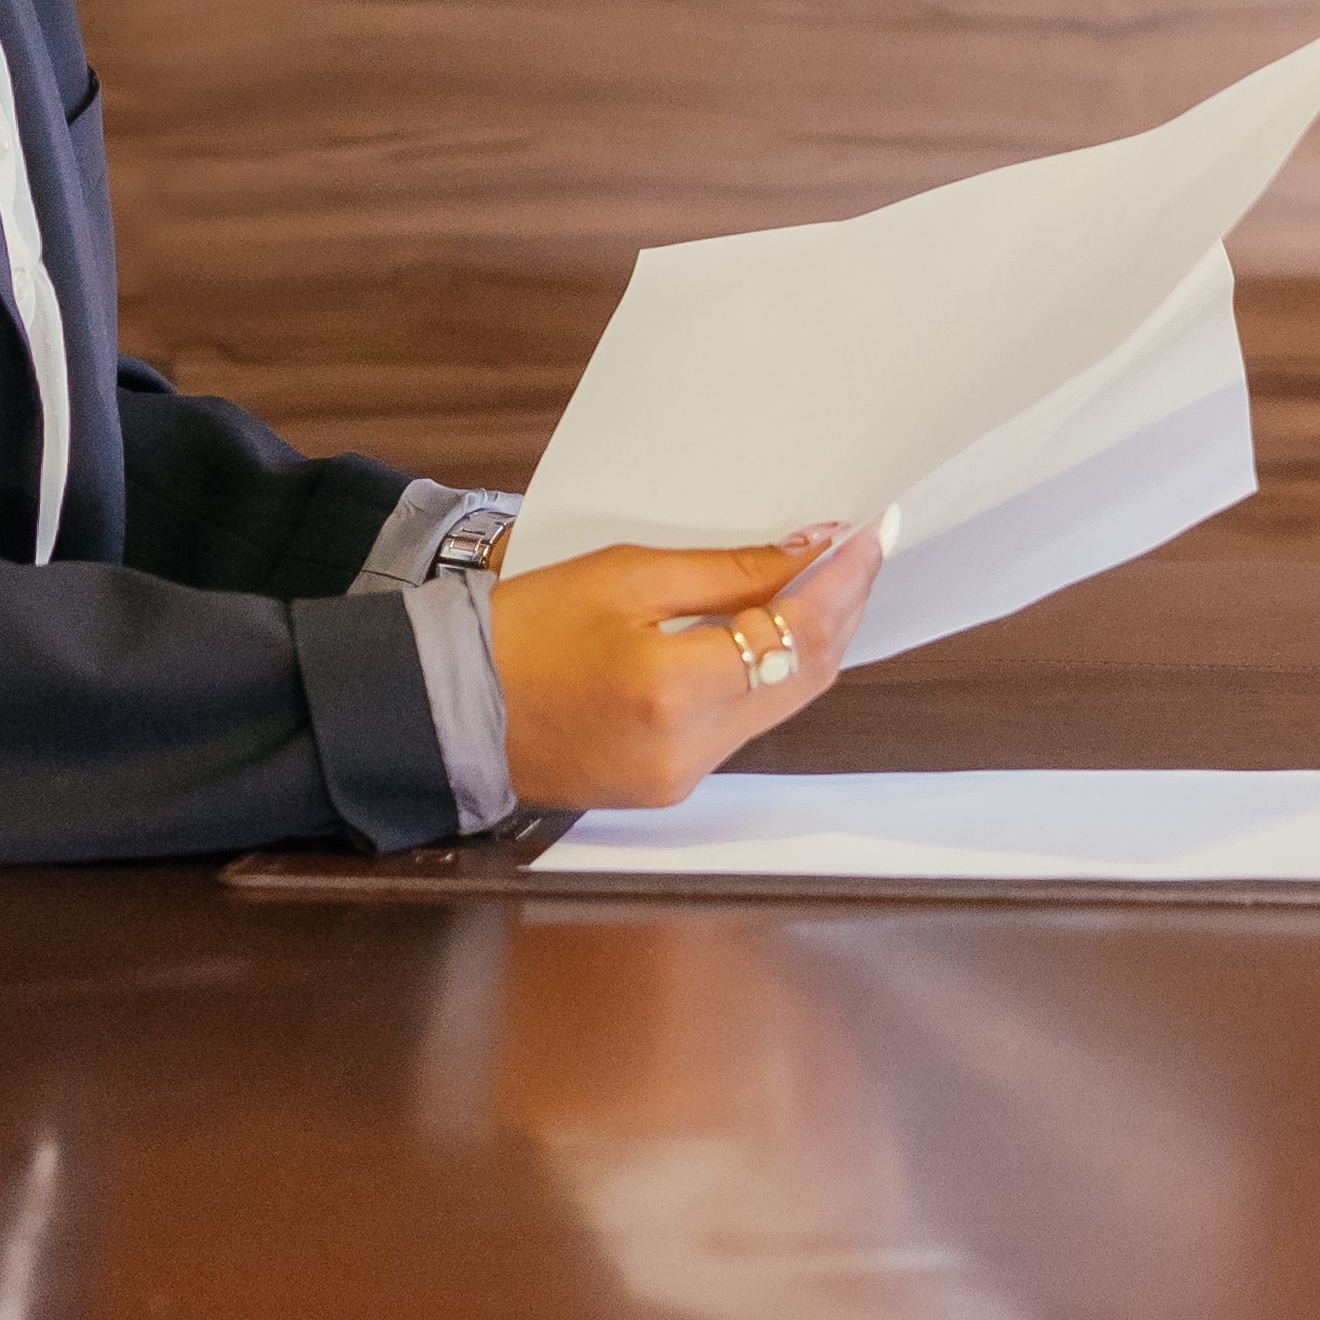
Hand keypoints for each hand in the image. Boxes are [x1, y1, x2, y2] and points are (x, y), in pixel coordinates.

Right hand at [485, 523, 886, 811]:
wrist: (449, 709)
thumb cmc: (521, 631)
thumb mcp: (623, 576)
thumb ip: (725, 571)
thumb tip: (808, 551)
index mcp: (676, 690)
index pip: (798, 637)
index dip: (844, 583)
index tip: (870, 533)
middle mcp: (691, 748)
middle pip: (804, 678)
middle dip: (840, 611)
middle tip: (862, 551)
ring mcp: (682, 777)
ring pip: (779, 705)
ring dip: (808, 644)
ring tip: (826, 581)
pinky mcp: (669, 786)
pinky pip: (743, 725)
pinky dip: (767, 675)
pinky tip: (770, 632)